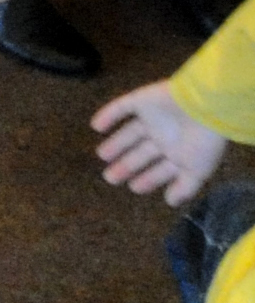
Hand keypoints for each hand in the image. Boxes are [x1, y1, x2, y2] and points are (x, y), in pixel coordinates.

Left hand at [92, 79, 227, 205]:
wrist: (206, 105)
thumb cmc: (203, 141)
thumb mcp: (198, 170)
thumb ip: (185, 187)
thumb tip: (170, 202)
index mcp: (181, 152)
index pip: (160, 169)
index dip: (148, 179)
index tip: (134, 188)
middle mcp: (166, 136)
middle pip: (142, 153)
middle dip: (127, 166)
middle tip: (110, 179)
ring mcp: (153, 118)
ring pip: (130, 133)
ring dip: (116, 143)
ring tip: (101, 155)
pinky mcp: (143, 101)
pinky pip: (122, 107)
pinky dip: (108, 115)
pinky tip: (95, 126)